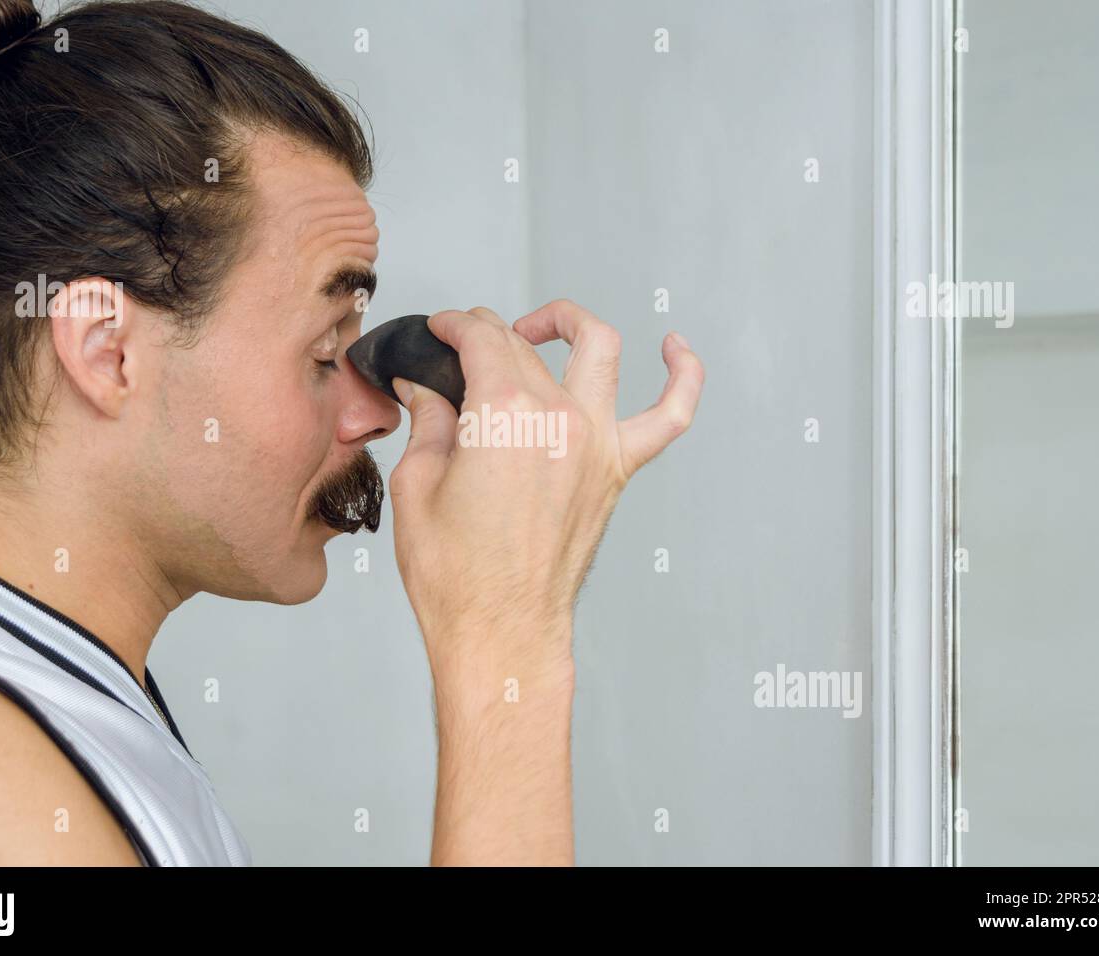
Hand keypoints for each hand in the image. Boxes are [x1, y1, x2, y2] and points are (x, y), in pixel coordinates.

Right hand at [389, 299, 703, 671]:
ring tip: (542, 328)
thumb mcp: (416, 487)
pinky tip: (675, 349)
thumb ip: (426, 422)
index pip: (481, 338)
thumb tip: (423, 387)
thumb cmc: (456, 575)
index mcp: (502, 416)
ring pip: (599, 350)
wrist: (501, 630)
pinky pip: (670, 415)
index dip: (454, 325)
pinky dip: (682, 375)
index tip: (440, 330)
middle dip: (489, 335)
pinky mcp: (617, 472)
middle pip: (525, 346)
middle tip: (463, 351)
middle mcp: (558, 419)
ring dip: (569, 324)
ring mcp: (596, 443)